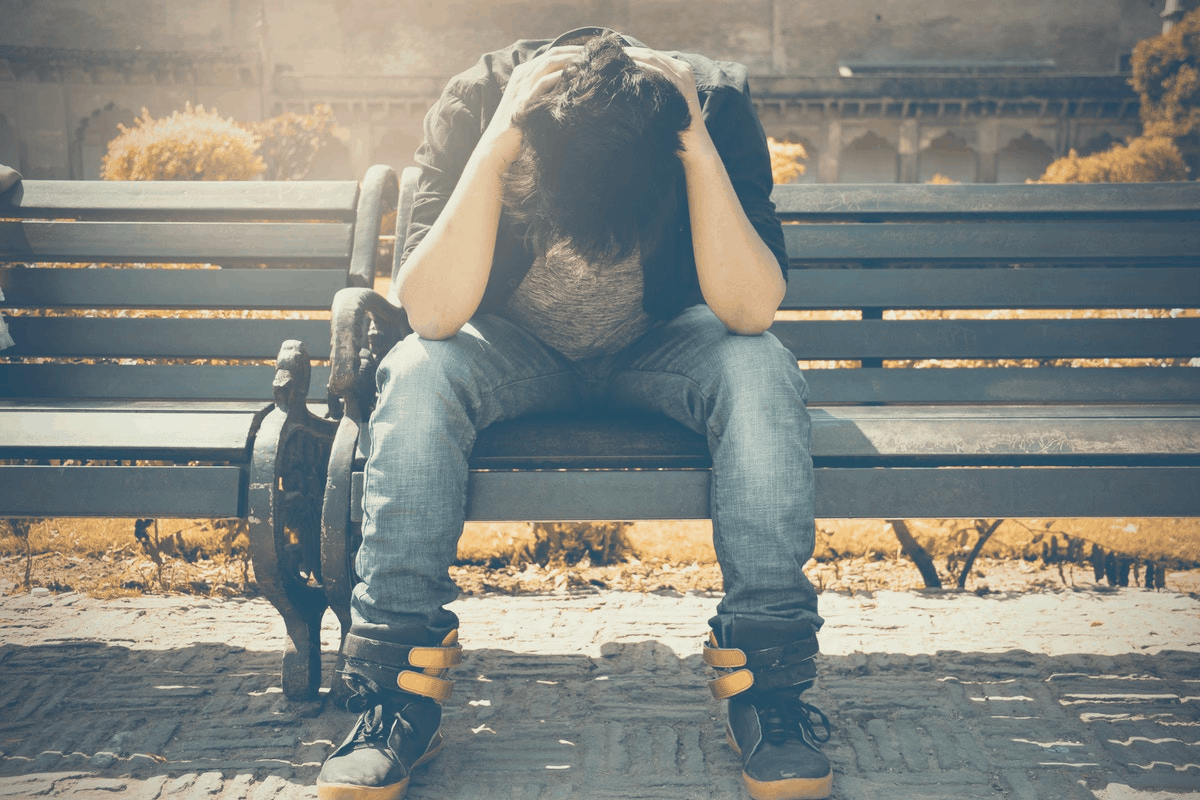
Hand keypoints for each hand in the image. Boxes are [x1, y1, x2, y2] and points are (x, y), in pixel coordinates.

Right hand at [482, 45, 581, 164]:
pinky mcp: (523, 101)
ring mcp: (521, 87)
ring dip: (570, 61)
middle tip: (595, 55)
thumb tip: (571, 88)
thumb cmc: (520, 127)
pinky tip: (574, 77)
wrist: (498, 145)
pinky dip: (559, 77)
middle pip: (552, 55)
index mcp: (525, 74)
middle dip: (575, 52)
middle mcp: (522, 76)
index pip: (552, 54)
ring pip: (548, 64)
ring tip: (588, 63)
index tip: (592, 54)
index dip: (573, 51)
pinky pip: (543, 83)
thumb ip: (547, 92)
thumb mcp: (533, 103)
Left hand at [623, 47, 711, 153]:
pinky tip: (627, 69)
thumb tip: (632, 78)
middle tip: (610, 55)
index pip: (652, 55)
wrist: (695, 141)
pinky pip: (657, 71)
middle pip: (651, 54)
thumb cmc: (676, 122)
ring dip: (632, 57)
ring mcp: (683, 75)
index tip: (615, 55)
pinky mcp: (681, 84)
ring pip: (652, 58)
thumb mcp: (667, 98)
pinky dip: (641, 67)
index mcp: (680, 69)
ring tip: (615, 60)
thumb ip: (656, 84)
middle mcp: (683, 68)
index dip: (633, 53)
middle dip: (629, 53)